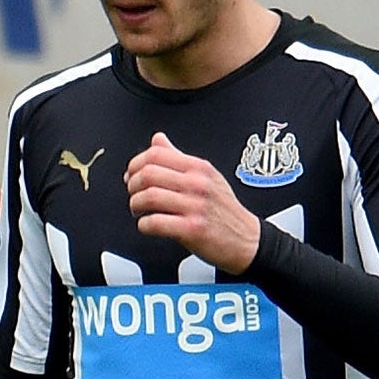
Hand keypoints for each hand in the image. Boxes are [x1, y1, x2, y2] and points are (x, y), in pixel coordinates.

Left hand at [124, 134, 260, 273]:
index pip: (156, 153)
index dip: (135, 164)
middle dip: (132, 186)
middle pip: (148, 174)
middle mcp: (197, 184)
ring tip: (140, 211)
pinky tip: (149, 225)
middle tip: (134, 194)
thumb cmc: (223, 209)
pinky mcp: (192, 229)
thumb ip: (178, 158)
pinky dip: (144, 225)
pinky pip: (154, 223)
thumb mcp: (206, 176)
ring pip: (148, 197)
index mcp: (199, 168)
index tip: (132, 175)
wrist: (246, 238)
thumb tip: (157, 139)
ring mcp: (195, 206)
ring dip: (135, 205)